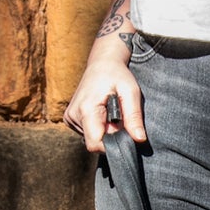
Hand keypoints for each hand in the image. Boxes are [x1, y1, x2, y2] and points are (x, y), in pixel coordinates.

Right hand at [63, 36, 146, 150]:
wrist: (102, 63)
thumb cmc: (117, 75)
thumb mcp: (130, 92)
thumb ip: (134, 116)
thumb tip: (139, 139)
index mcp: (86, 109)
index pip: (95, 144)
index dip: (112, 145)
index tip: (123, 134)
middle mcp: (73, 115)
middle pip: (94, 141)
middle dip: (110, 135)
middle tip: (119, 118)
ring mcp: (69, 118)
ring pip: (91, 138)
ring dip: (105, 130)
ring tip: (110, 112)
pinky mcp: (70, 119)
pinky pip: (87, 132)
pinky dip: (98, 127)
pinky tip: (102, 112)